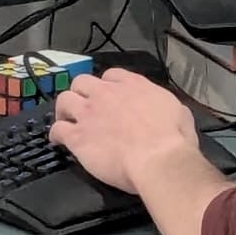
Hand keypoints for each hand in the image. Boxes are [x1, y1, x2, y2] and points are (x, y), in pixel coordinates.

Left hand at [49, 67, 199, 192]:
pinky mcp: (77, 136)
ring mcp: (88, 113)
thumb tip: (162, 110)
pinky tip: (58, 141)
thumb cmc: (173, 138)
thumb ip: (163, 105)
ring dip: (64, 109)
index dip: (107, 85)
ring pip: (64, 100)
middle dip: (81, 92)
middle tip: (84, 107)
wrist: (157, 159)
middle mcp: (106, 94)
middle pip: (81, 81)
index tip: (108, 96)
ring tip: (66, 120)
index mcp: (132, 85)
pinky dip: (56, 134)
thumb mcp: (179, 112)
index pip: (111, 74)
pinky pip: (57, 130)